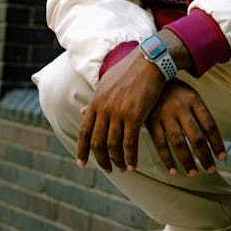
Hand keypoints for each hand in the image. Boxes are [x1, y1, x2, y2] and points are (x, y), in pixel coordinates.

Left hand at [77, 48, 164, 172]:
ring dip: (117, 160)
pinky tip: (133, 164)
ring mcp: (118, 113)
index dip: (82, 150)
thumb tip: (83, 111)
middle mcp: (104, 109)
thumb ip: (96, 101)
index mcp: (96, 102)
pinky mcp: (134, 116)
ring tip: (121, 168)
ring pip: (113, 145)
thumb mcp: (106, 84)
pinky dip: (130, 156)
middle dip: (100, 159)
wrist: (148, 61)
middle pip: (97, 142)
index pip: (84, 131)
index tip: (82, 163)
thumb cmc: (130, 71)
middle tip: (107, 169)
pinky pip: (130, 143)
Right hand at [146, 79, 225, 175]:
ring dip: (187, 161)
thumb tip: (212, 140)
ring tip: (194, 173)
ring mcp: (165, 113)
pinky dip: (167, 159)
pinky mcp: (150, 120)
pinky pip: (160, 144)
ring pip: (179, 143)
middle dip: (205, 156)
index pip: (210, 126)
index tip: (222, 157)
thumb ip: (199, 113)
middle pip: (197, 137)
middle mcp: (181, 106)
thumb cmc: (174, 89)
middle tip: (211, 170)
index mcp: (194, 99)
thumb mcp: (190, 94)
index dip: (217, 143)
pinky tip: (173, 171)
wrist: (148, 73)